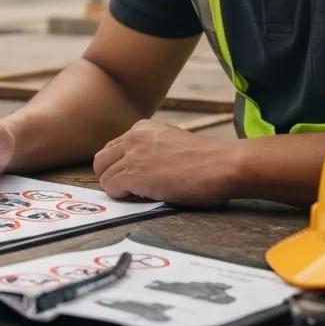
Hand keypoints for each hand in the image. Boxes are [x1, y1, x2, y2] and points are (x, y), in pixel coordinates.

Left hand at [92, 119, 238, 206]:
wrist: (223, 164)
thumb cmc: (207, 160)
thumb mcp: (170, 142)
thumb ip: (150, 148)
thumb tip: (138, 167)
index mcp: (142, 128)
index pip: (113, 148)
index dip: (120, 166)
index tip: (134, 177)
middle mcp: (133, 137)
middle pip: (101, 160)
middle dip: (111, 176)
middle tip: (131, 189)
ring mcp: (132, 155)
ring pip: (104, 175)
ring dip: (119, 188)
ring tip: (142, 194)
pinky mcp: (134, 174)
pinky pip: (112, 188)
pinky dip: (123, 196)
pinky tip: (144, 197)